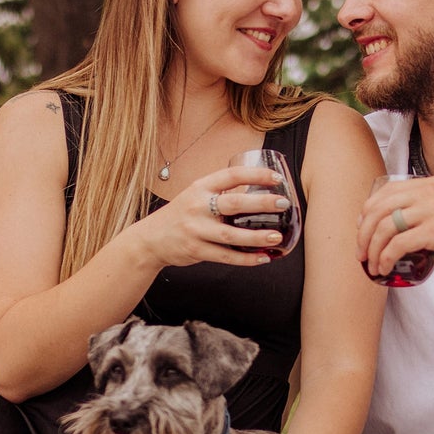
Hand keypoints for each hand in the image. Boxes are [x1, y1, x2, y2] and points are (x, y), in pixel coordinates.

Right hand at [136, 165, 289, 268]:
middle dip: (261, 203)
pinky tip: (263, 258)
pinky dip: (246, 259)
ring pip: (231, 235)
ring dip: (256, 237)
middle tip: (283, 203)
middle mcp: (198, 206)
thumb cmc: (181, 215)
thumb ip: (221, 193)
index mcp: (200, 187)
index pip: (231, 175)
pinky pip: (225, 257)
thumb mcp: (196, 195)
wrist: (150, 239)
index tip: (276, 178)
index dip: (256, 174)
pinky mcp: (195, 250)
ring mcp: (196, 230)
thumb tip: (258, 192)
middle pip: (234, 204)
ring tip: (277, 237)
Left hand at [358, 174, 433, 276]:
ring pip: (384, 226)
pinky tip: (385, 268)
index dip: (368, 212)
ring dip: (371, 249)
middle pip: (378, 208)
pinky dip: (385, 258)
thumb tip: (415, 221)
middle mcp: (428, 192)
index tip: (364, 230)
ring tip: (371, 264)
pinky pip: (399, 243)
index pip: (385, 191)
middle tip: (361, 252)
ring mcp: (433, 210)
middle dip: (363, 233)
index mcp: (431, 183)